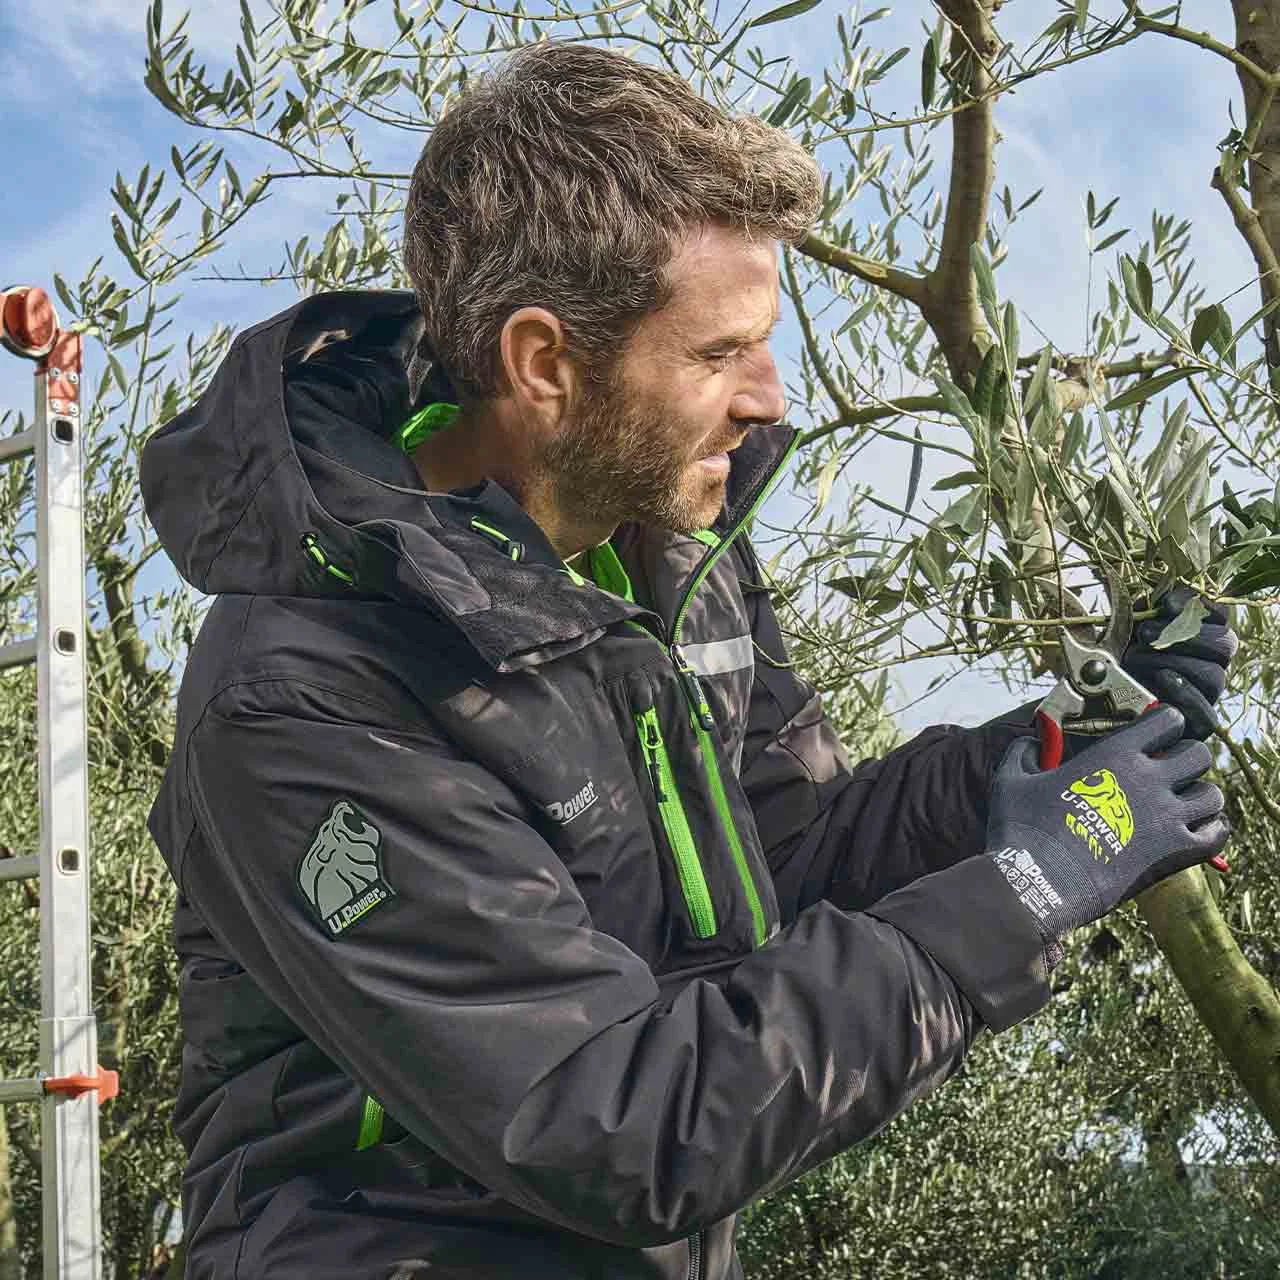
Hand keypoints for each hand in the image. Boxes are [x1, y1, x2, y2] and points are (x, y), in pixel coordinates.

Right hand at [985, 705, 1228, 942]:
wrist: (1038, 882)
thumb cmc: (1022, 829)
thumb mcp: (1010, 780)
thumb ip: (1023, 752)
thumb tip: (1032, 741)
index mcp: (1115, 754)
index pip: (1170, 720)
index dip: (1166, 725)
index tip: (1155, 737)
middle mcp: (1149, 780)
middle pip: (1200, 754)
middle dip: (1187, 759)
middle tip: (1170, 773)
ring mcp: (1166, 817)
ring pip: (1213, 794)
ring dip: (1200, 797)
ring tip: (1181, 806)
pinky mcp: (1175, 853)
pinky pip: (1217, 833)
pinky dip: (1209, 830)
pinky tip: (1188, 833)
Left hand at [1121, 586, 1237, 739]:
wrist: (1093, 708)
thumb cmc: (1113, 665)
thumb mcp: (1124, 634)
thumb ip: (1144, 613)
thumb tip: (1158, 599)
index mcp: (1199, 639)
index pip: (1219, 617)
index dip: (1198, 606)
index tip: (1166, 604)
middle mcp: (1209, 665)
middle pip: (1224, 644)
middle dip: (1184, 634)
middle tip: (1144, 633)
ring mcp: (1206, 696)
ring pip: (1213, 675)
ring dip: (1174, 661)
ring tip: (1136, 657)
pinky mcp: (1196, 725)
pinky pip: (1206, 714)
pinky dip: (1185, 694)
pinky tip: (1163, 679)